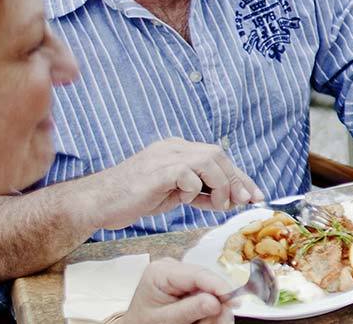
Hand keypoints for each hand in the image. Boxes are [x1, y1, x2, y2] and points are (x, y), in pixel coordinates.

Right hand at [85, 139, 263, 230]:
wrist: (98, 202)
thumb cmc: (133, 199)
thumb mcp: (174, 196)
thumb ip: (200, 193)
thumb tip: (230, 200)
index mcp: (177, 150)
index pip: (217, 158)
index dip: (239, 176)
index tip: (255, 195)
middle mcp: (173, 147)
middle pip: (218, 155)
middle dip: (236, 180)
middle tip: (242, 202)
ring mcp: (165, 156)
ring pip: (209, 160)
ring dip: (221, 185)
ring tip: (217, 205)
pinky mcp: (158, 170)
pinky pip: (189, 173)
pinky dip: (195, 189)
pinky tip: (184, 200)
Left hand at [121, 257, 235, 323]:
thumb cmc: (144, 323)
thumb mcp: (164, 320)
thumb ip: (189, 310)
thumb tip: (216, 302)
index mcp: (160, 272)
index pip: (197, 274)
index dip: (219, 286)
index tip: (233, 301)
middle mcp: (172, 267)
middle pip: (207, 280)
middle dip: (216, 302)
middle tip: (219, 322)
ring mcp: (181, 273)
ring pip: (210, 287)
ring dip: (213, 307)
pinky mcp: (187, 282)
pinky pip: (207, 292)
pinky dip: (208, 308)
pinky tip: (199, 319)